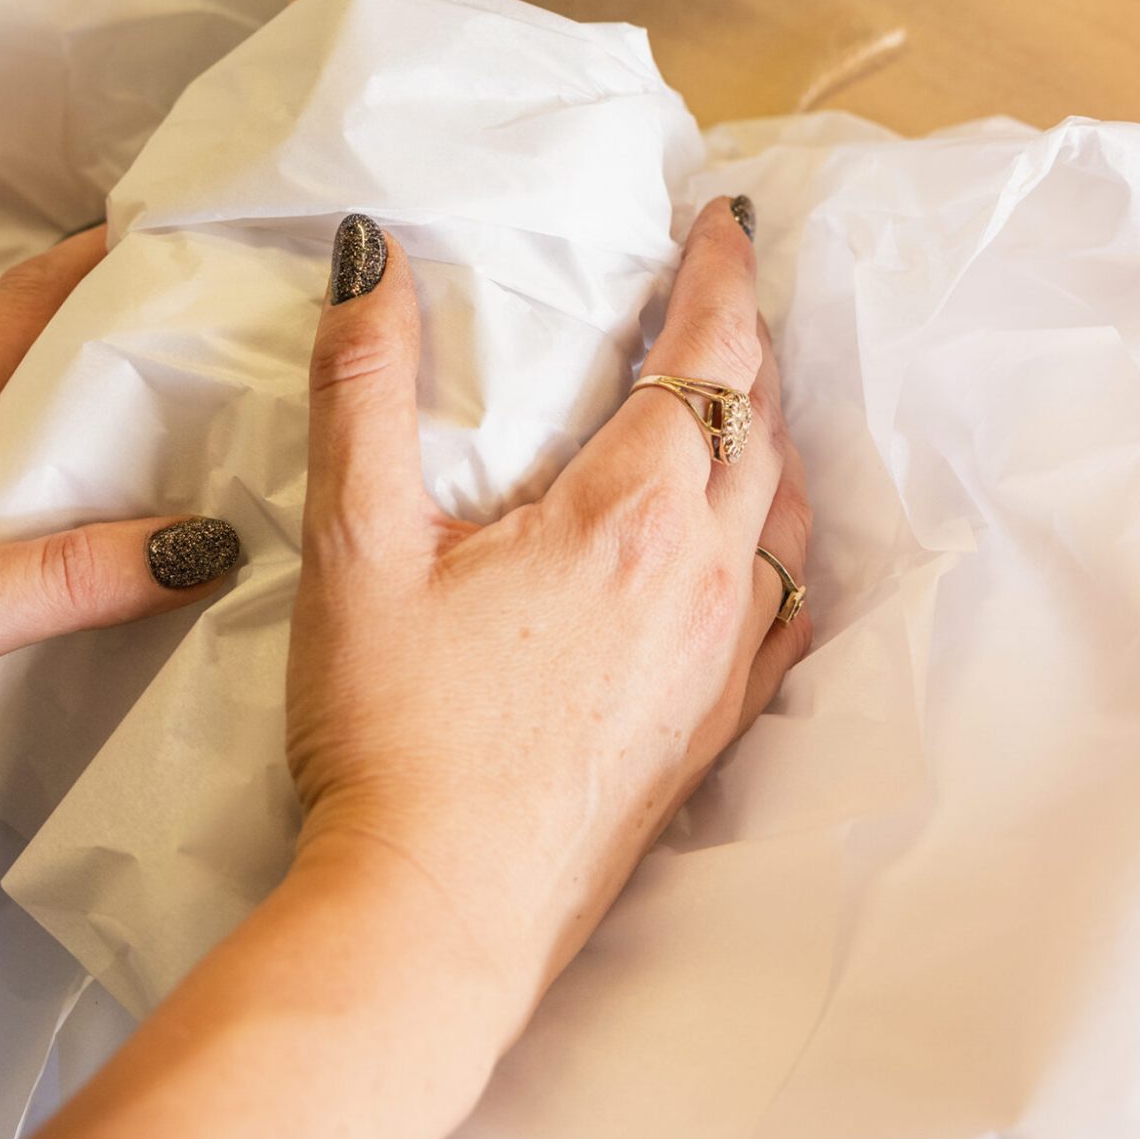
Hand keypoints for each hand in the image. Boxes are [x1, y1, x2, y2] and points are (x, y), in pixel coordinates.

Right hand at [286, 198, 810, 1040]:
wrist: (436, 921)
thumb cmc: (393, 734)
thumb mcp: (356, 544)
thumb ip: (365, 388)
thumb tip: (374, 256)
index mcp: (633, 516)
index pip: (709, 357)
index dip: (722, 276)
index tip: (724, 218)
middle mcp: (705, 580)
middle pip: (760, 423)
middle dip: (748, 339)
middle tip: (726, 283)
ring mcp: (720, 663)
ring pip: (784, 512)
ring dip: (768, 433)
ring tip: (738, 393)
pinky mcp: (709, 732)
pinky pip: (781, 602)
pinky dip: (776, 534)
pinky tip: (747, 546)